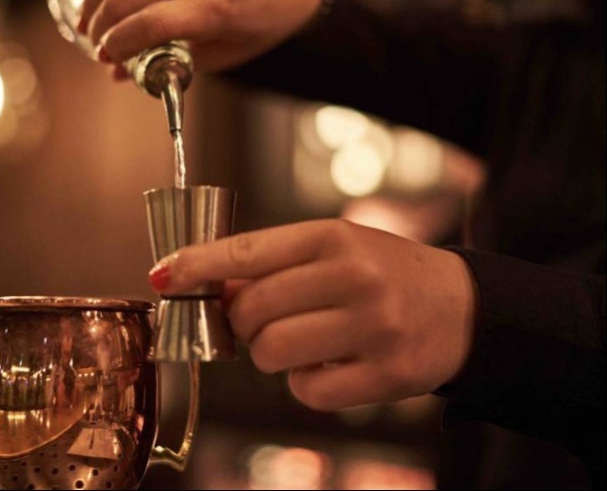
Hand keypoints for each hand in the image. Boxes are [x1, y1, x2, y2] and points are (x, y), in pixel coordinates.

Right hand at [79, 0, 323, 73]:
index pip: (150, 25)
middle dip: (100, 25)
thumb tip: (117, 75)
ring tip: (91, 14)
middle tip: (94, 41)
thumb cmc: (260, 20)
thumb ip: (172, 64)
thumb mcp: (225, 54)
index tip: (105, 57)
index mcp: (214, 8)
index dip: (116, 44)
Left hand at [148, 219, 476, 409]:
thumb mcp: (336, 248)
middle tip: (259, 320)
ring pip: (272, 352)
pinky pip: (307, 390)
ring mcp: (373, 326)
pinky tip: (330, 363)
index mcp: (334, 237)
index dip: (198, 265)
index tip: (164, 275)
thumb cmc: (385, 272)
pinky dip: (305, 382)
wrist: (462, 306)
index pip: (248, 250)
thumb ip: (276, 264)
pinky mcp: (387, 373)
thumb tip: (211, 285)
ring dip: (269, 354)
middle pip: (252, 310)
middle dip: (241, 322)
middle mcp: (354, 276)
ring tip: (300, 340)